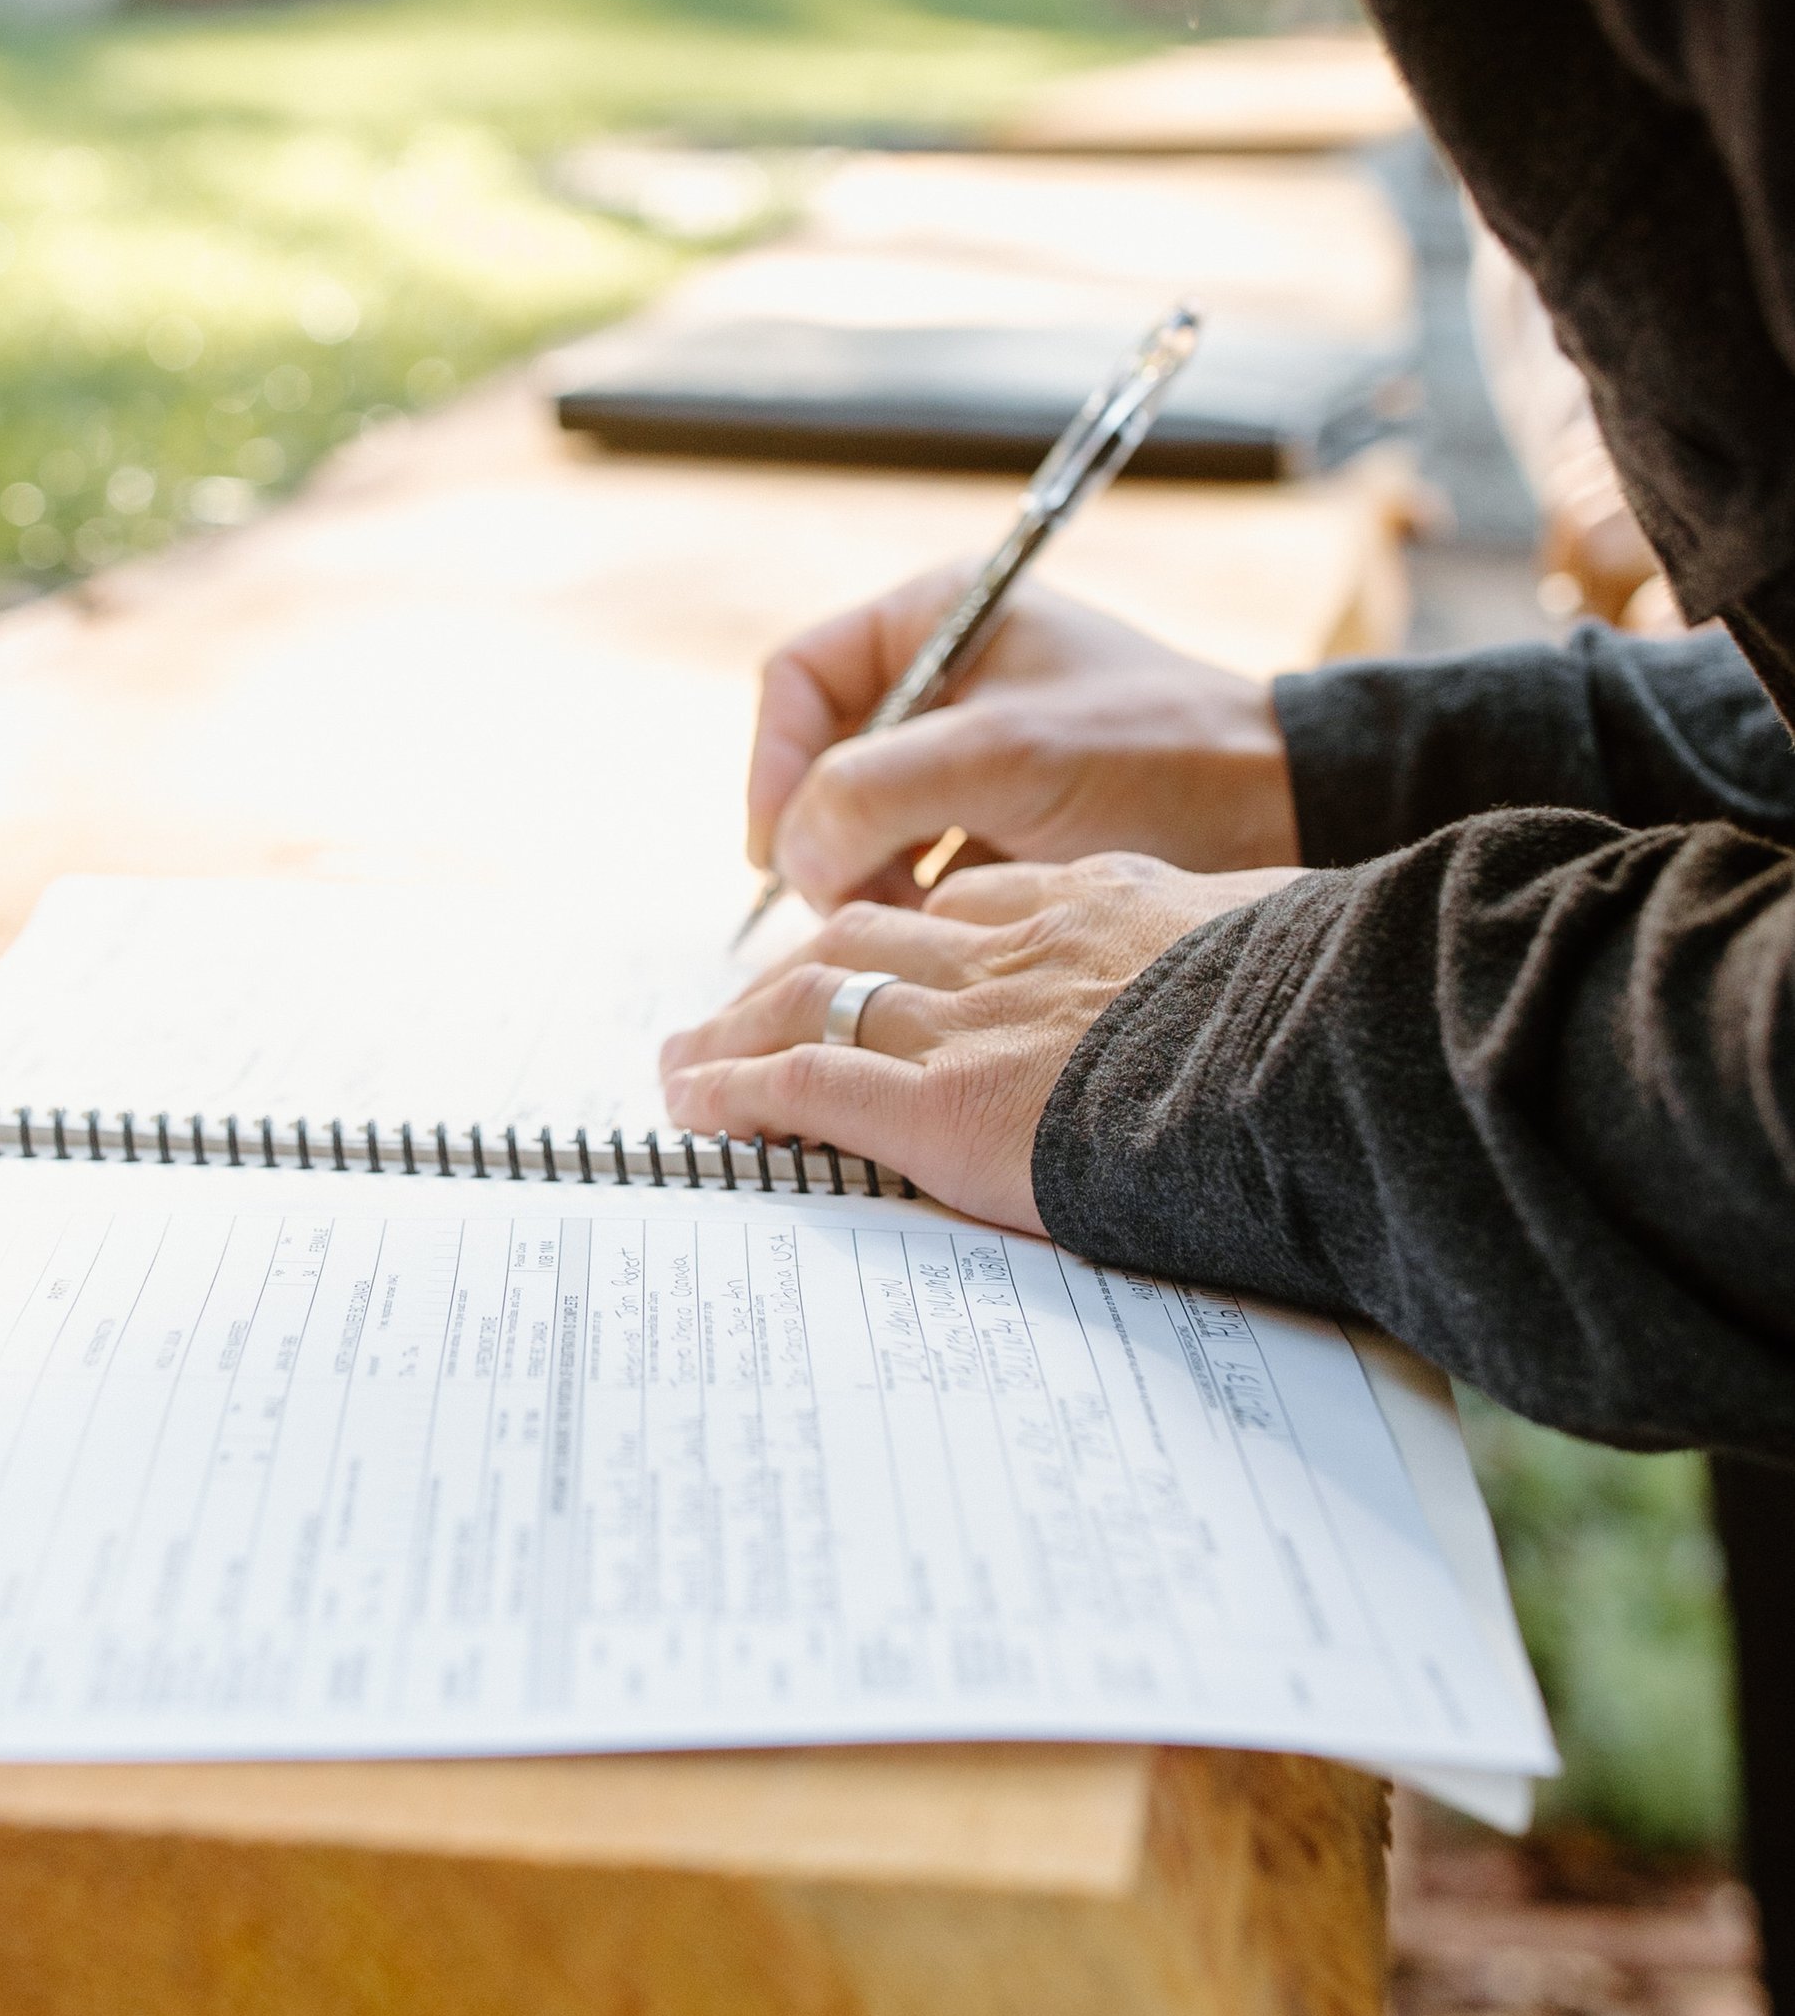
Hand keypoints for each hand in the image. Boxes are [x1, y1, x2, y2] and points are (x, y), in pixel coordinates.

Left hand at [662, 856, 1297, 1229]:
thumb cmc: (1331, 1009)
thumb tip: (1292, 966)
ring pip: (811, 1000)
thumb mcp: (1284, 945)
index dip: (903, 942)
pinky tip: (694, 1108)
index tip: (875, 964)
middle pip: (863, 941)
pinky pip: (805, 1087)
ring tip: (684, 1063)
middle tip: (739, 1010)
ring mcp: (966, 1022)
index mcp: (1094, 907)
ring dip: (735, 1032)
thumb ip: (1249, 951)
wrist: (1319, 1046)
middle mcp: (1009, 949)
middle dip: (791, 976)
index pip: (963, 914)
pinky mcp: (939, 1104)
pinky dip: (738, 1093)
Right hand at [748, 577, 1297, 913]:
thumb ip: (875, 792)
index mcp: (937, 615)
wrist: (1285, 809)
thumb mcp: (1003, 759)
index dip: (772, 762)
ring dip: (863, 875)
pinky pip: (916, 856)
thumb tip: (787, 854)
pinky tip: (937, 935)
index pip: (799, 679)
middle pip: (822, 757)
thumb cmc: (1157, 754)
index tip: (777, 850)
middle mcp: (944, 676)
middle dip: (822, 833)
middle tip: (840, 904)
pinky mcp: (1002, 814)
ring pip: (864, 818)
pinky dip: (910, 898)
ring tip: (895, 927)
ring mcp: (972, 748)